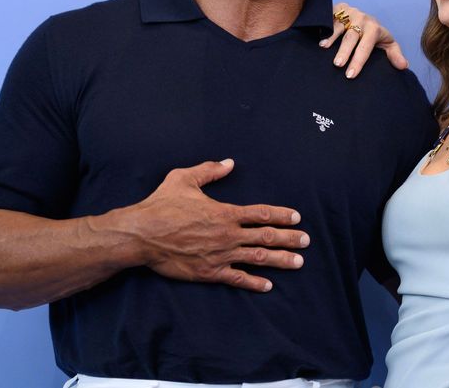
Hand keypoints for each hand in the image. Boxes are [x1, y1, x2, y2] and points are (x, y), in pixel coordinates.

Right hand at [127, 159, 308, 291]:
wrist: (141, 234)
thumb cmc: (161, 205)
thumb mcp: (183, 179)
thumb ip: (209, 170)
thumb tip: (229, 162)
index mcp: (225, 213)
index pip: (261, 214)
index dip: (282, 215)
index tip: (296, 218)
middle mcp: (227, 235)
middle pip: (266, 236)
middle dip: (289, 239)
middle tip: (306, 241)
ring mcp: (220, 255)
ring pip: (257, 258)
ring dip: (280, 260)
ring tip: (298, 262)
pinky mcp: (209, 272)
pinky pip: (236, 278)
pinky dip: (253, 282)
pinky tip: (267, 285)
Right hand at [321, 2, 407, 77]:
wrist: (364, 17)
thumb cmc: (375, 35)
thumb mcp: (388, 44)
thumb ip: (395, 55)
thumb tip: (404, 67)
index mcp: (374, 28)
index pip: (366, 46)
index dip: (359, 60)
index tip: (351, 74)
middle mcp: (361, 18)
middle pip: (351, 37)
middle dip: (344, 51)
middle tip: (338, 65)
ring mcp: (348, 13)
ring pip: (339, 26)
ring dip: (331, 37)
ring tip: (323, 47)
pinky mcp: (337, 9)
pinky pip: (329, 18)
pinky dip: (324, 27)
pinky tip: (317, 37)